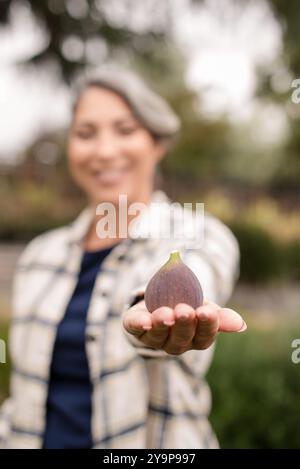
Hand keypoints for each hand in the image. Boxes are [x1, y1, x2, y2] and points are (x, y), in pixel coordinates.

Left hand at [123, 300, 246, 354]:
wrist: (156, 300)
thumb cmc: (186, 304)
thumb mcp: (203, 307)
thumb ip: (218, 316)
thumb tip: (241, 324)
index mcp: (194, 339)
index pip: (203, 338)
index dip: (206, 326)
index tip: (207, 311)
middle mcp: (174, 343)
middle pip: (180, 339)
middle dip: (183, 325)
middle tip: (186, 310)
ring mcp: (153, 337)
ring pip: (158, 336)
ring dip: (162, 324)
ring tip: (166, 312)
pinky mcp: (133, 327)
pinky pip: (134, 328)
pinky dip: (139, 324)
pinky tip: (144, 320)